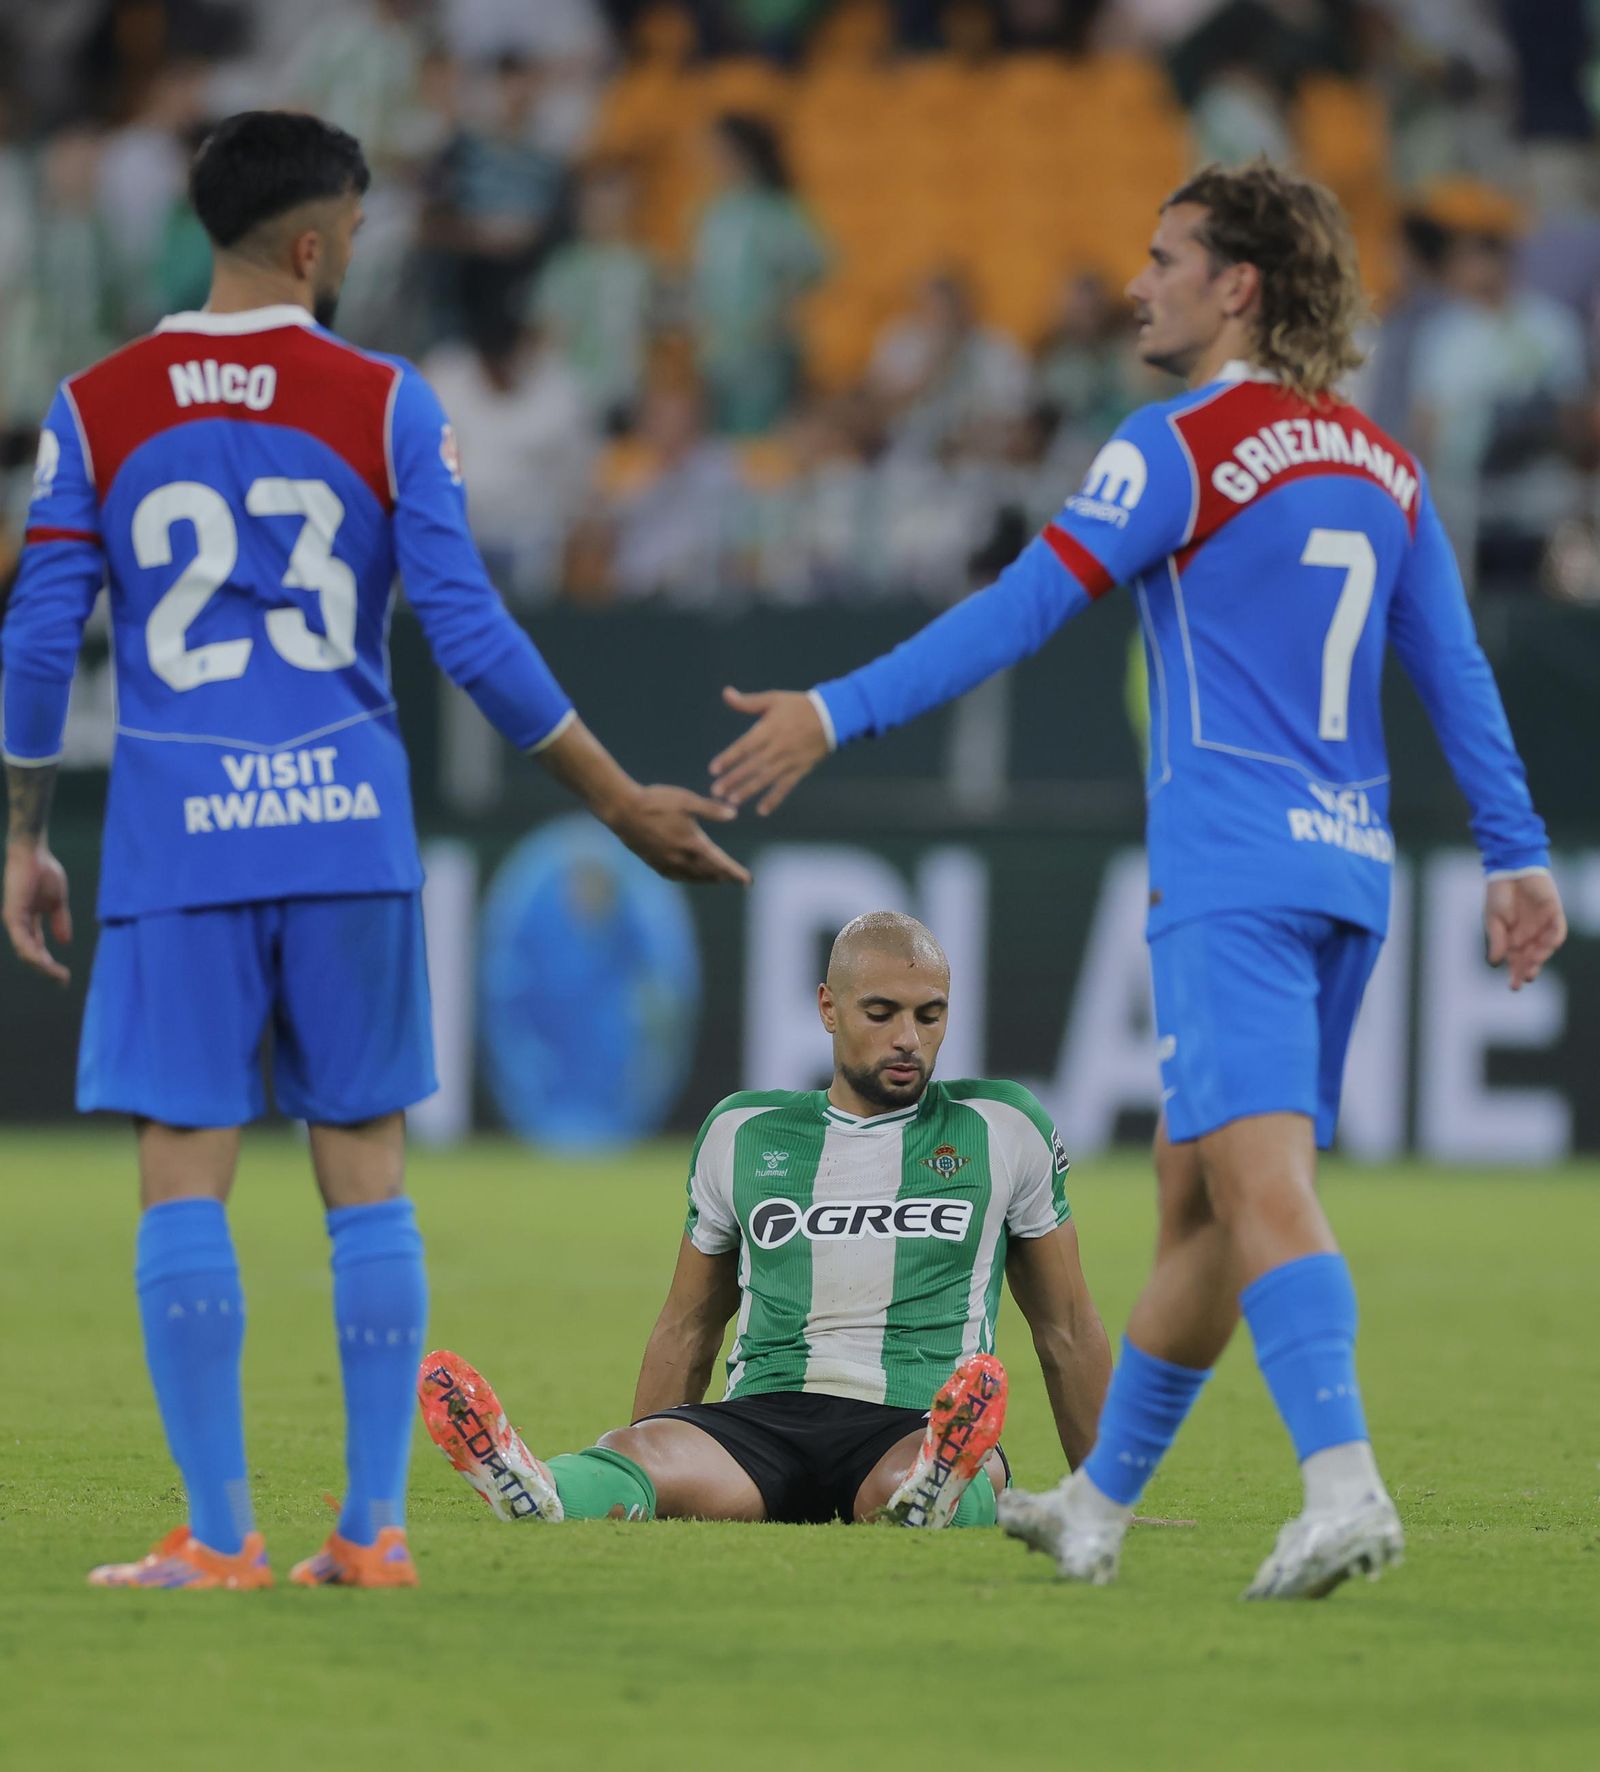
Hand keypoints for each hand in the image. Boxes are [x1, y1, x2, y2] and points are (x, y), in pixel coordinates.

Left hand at [3, 840, 72, 983]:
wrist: (34, 854)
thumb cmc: (44, 872)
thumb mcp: (57, 903)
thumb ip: (60, 922)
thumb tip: (65, 942)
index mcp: (29, 922)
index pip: (38, 949)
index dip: (50, 964)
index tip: (65, 976)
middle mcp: (19, 925)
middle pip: (31, 955)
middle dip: (47, 970)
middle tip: (63, 981)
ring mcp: (14, 921)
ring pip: (26, 952)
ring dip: (41, 966)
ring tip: (58, 974)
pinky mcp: (13, 915)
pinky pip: (23, 940)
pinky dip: (33, 952)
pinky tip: (45, 962)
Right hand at [606, 785, 750, 884]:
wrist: (622, 810)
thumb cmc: (655, 801)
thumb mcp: (686, 801)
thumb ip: (711, 809)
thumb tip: (733, 814)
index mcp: (692, 843)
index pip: (720, 863)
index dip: (735, 872)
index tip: (748, 880)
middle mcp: (681, 858)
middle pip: (708, 874)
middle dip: (725, 877)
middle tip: (737, 880)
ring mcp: (666, 862)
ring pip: (692, 878)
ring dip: (708, 880)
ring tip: (718, 880)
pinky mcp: (653, 862)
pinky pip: (675, 876)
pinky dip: (687, 878)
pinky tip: (689, 876)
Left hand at [709, 687, 829, 814]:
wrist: (832, 716)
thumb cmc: (799, 706)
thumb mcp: (773, 699)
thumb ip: (748, 702)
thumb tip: (726, 693)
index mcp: (768, 729)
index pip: (744, 746)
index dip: (729, 758)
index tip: (713, 769)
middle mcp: (778, 747)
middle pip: (752, 766)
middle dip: (733, 779)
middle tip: (716, 792)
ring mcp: (789, 760)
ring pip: (766, 778)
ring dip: (748, 791)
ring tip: (732, 801)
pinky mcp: (801, 769)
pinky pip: (786, 787)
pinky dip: (774, 799)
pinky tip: (762, 810)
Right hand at [1485, 871, 1566, 989]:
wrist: (1510, 868)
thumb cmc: (1498, 893)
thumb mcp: (1493, 920)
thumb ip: (1496, 940)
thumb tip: (1495, 963)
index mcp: (1513, 938)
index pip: (1517, 961)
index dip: (1516, 974)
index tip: (1514, 986)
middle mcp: (1530, 934)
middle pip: (1533, 957)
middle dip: (1529, 969)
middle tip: (1526, 978)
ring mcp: (1543, 924)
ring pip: (1546, 946)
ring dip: (1540, 956)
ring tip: (1532, 963)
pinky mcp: (1554, 912)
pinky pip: (1558, 929)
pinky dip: (1555, 938)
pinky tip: (1549, 945)